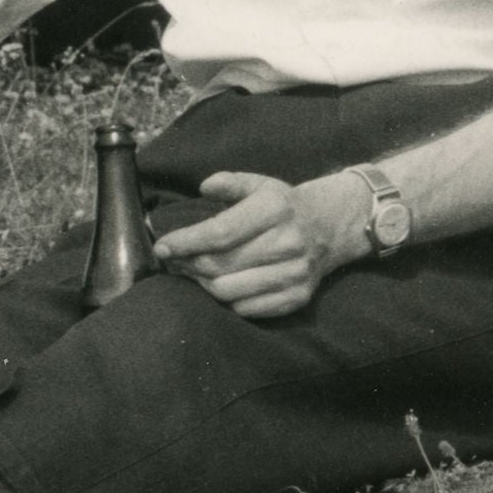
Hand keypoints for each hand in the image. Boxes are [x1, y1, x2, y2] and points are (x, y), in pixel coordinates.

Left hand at [155, 170, 360, 319]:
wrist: (330, 227)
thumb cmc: (283, 206)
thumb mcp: (260, 185)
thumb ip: (231, 183)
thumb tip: (205, 186)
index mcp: (275, 209)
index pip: (220, 232)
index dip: (186, 242)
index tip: (161, 247)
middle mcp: (288, 242)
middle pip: (220, 264)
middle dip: (188, 265)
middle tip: (174, 262)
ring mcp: (294, 273)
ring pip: (228, 291)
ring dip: (204, 284)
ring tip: (196, 273)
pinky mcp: (297, 297)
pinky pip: (247, 309)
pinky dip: (228, 300)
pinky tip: (222, 285)